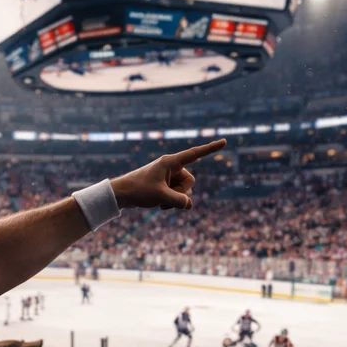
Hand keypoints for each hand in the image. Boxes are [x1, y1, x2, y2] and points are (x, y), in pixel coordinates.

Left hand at [109, 139, 225, 210]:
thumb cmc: (138, 190)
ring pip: (184, 190)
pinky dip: (171, 202)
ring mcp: (168, 177)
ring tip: (159, 202)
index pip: (195, 154)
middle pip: (190, 181)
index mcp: (170, 162)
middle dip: (181, 193)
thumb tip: (189, 204)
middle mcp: (171, 167)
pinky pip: (177, 195)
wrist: (121, 194)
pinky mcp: (165, 185)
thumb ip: (179, 201)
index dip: (211, 148)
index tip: (224, 142)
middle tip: (165, 198)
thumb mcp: (161, 197)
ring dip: (175, 200)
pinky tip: (158, 205)